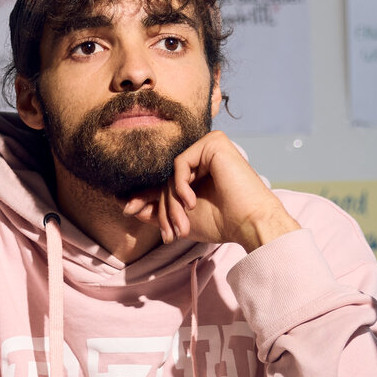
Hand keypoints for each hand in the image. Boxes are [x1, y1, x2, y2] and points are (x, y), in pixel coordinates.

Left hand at [120, 132, 300, 251]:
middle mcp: (203, 156)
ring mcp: (208, 147)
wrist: (250, 222)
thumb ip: (156, 209)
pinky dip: (180, 186)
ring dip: (172, 204)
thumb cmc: (222, 222)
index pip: (164, 182)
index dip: (145, 197)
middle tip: (169, 234)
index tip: (127, 209)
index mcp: (198, 172)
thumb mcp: (180, 217)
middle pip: (166, 180)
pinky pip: (179, 163)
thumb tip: (126, 204)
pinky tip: (192, 203)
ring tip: (182, 226)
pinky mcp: (213, 142)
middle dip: (164, 210)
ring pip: (171, 174)